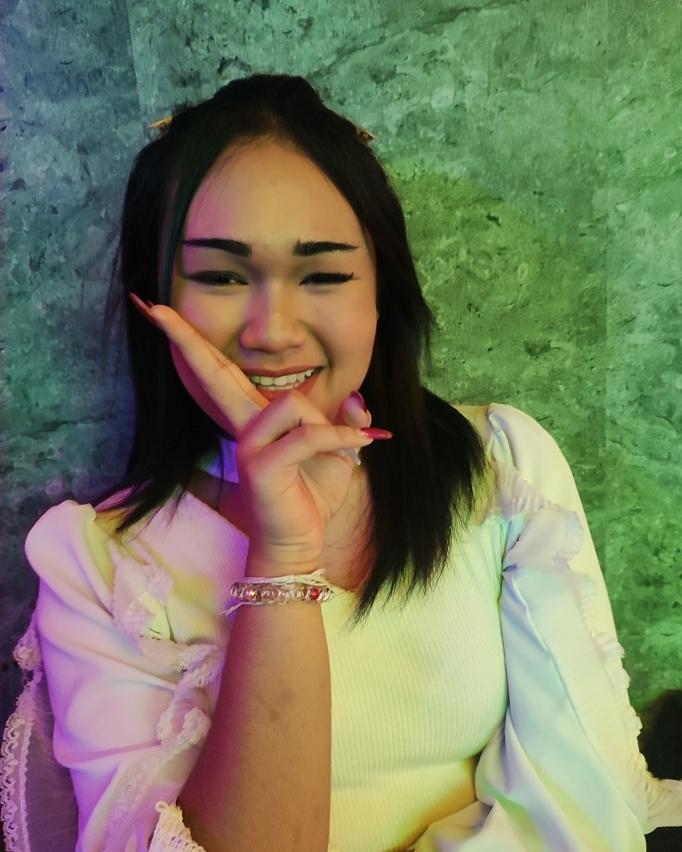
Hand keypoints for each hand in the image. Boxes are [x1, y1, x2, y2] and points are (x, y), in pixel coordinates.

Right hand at [128, 294, 384, 566]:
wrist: (300, 544)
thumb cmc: (311, 496)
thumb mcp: (337, 452)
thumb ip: (345, 421)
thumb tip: (358, 399)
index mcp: (257, 418)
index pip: (224, 373)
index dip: (195, 343)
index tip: (158, 310)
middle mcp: (245, 427)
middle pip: (215, 373)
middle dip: (186, 340)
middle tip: (153, 307)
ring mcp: (249, 445)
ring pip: (291, 402)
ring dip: (327, 423)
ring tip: (345, 443)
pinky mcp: (261, 465)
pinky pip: (308, 435)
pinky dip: (340, 439)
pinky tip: (358, 446)